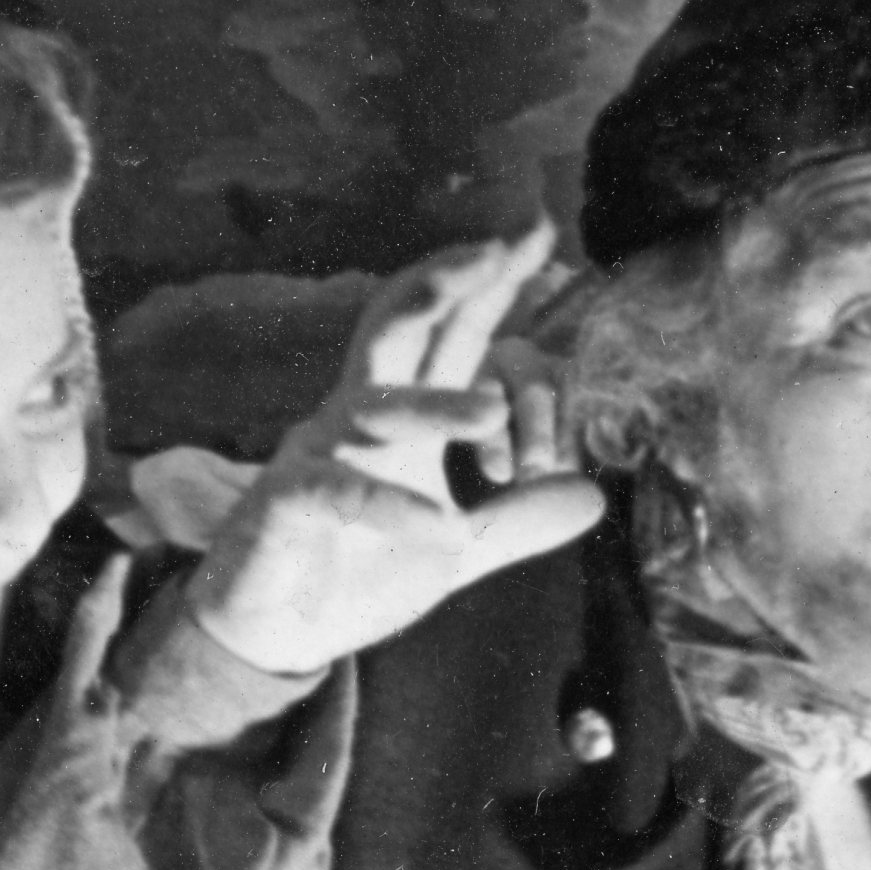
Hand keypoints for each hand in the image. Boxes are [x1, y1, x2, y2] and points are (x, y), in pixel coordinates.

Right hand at [186, 227, 603, 684]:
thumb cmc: (358, 575)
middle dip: (441, 285)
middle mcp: (357, 420)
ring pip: (373, 407)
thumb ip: (517, 519)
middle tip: (494, 248)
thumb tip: (595, 493)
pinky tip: (440, 528)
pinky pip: (337, 492)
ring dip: (431, 405)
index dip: (489, 285)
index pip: (450, 337)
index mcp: (399, 420)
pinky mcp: (284, 504)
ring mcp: (317, 456)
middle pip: (396, 331)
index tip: (536, 230)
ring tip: (488, 409)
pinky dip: (391, 507)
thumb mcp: (456, 549)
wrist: (275, 639)